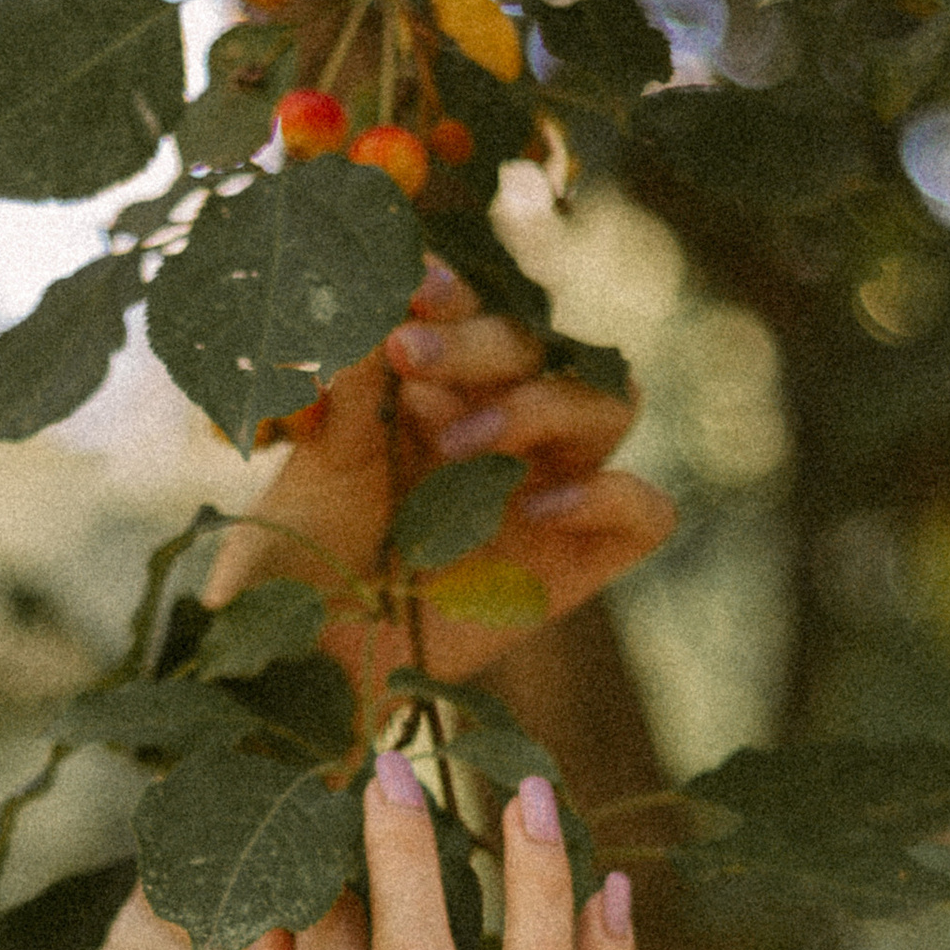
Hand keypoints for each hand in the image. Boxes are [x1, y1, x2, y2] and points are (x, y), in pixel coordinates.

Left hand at [203, 259, 674, 714]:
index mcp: (448, 380)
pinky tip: (536, 508)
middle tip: (407, 357)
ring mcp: (554, 488)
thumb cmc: (302, 550)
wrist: (306, 656)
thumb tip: (376, 310)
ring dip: (543, 405)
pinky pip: (646, 512)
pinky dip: (608, 497)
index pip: (481, 309)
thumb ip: (350, 384)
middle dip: (480, 344)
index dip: (458, 293)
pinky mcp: (581, 561)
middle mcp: (512, 423)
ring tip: (459, 443)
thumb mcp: (317, 459)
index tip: (411, 293)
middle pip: (546, 346)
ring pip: (613, 404)